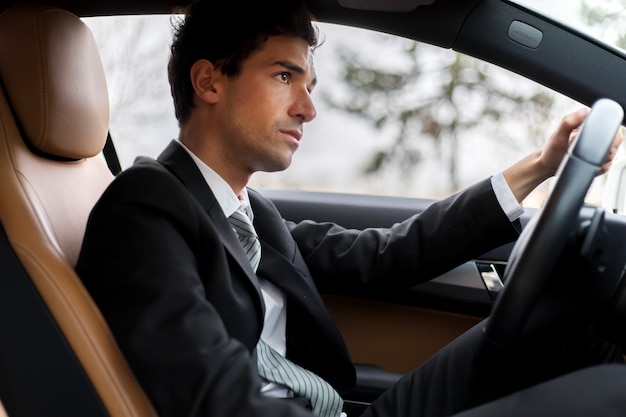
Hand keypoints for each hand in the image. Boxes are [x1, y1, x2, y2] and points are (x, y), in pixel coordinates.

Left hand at [503, 108, 623, 203]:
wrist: (548, 165)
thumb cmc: (551, 150)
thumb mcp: (558, 136)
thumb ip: (568, 122)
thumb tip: (583, 112)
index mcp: (588, 120)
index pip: (612, 125)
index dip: (609, 138)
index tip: (595, 146)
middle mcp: (595, 130)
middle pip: (616, 140)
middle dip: (606, 151)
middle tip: (587, 155)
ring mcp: (597, 143)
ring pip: (614, 152)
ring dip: (604, 160)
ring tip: (586, 160)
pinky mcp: (597, 154)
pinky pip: (609, 162)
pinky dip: (602, 167)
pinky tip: (589, 166)